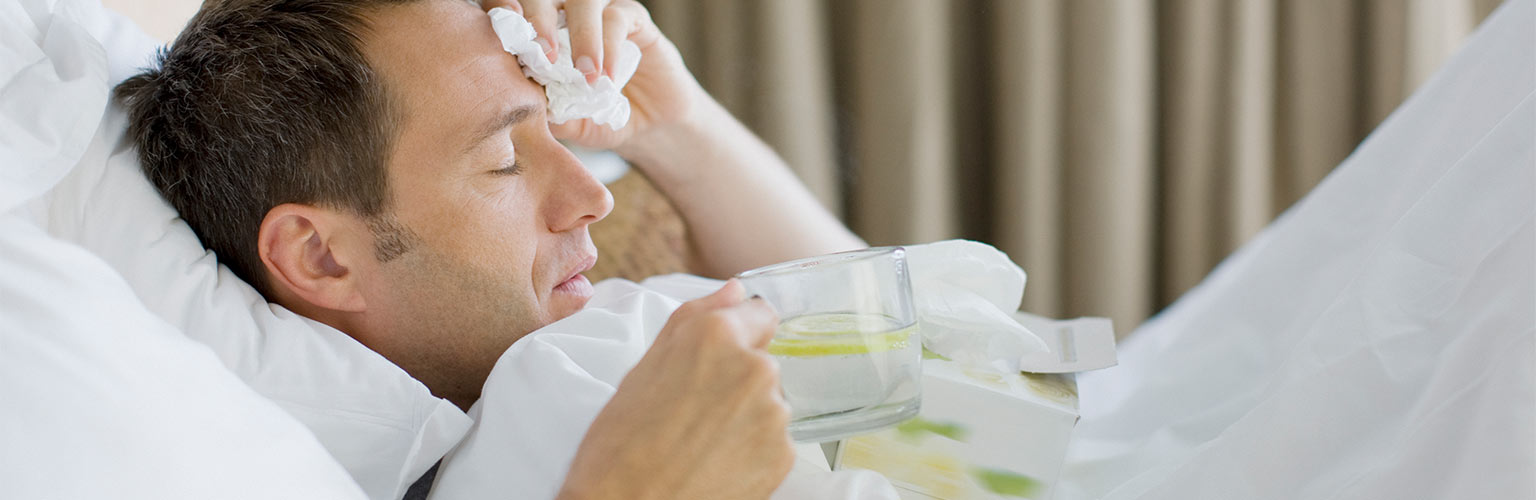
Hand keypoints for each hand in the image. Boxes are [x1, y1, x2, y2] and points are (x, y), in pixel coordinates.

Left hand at [481, 0, 706, 150]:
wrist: (646, 128)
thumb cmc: (595, 118)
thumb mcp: (565, 121)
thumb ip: (542, 109)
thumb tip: (518, 102)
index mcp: (539, 33)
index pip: (514, 8)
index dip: (503, 7)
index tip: (504, 25)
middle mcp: (566, 15)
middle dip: (538, 20)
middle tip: (542, 54)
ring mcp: (599, 13)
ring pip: (583, 1)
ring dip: (580, 34)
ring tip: (583, 72)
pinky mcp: (633, 18)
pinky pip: (617, 18)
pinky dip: (609, 46)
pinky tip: (607, 76)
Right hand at [557, 280, 794, 499]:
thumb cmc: (619, 445)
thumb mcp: (642, 368)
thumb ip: (695, 319)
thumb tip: (735, 291)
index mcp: (717, 336)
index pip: (760, 313)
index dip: (737, 335)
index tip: (717, 360)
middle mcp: (755, 368)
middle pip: (761, 363)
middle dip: (736, 381)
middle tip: (693, 412)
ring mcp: (774, 414)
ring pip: (768, 403)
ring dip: (745, 417)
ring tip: (701, 442)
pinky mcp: (783, 455)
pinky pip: (774, 441)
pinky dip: (752, 451)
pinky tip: (716, 463)